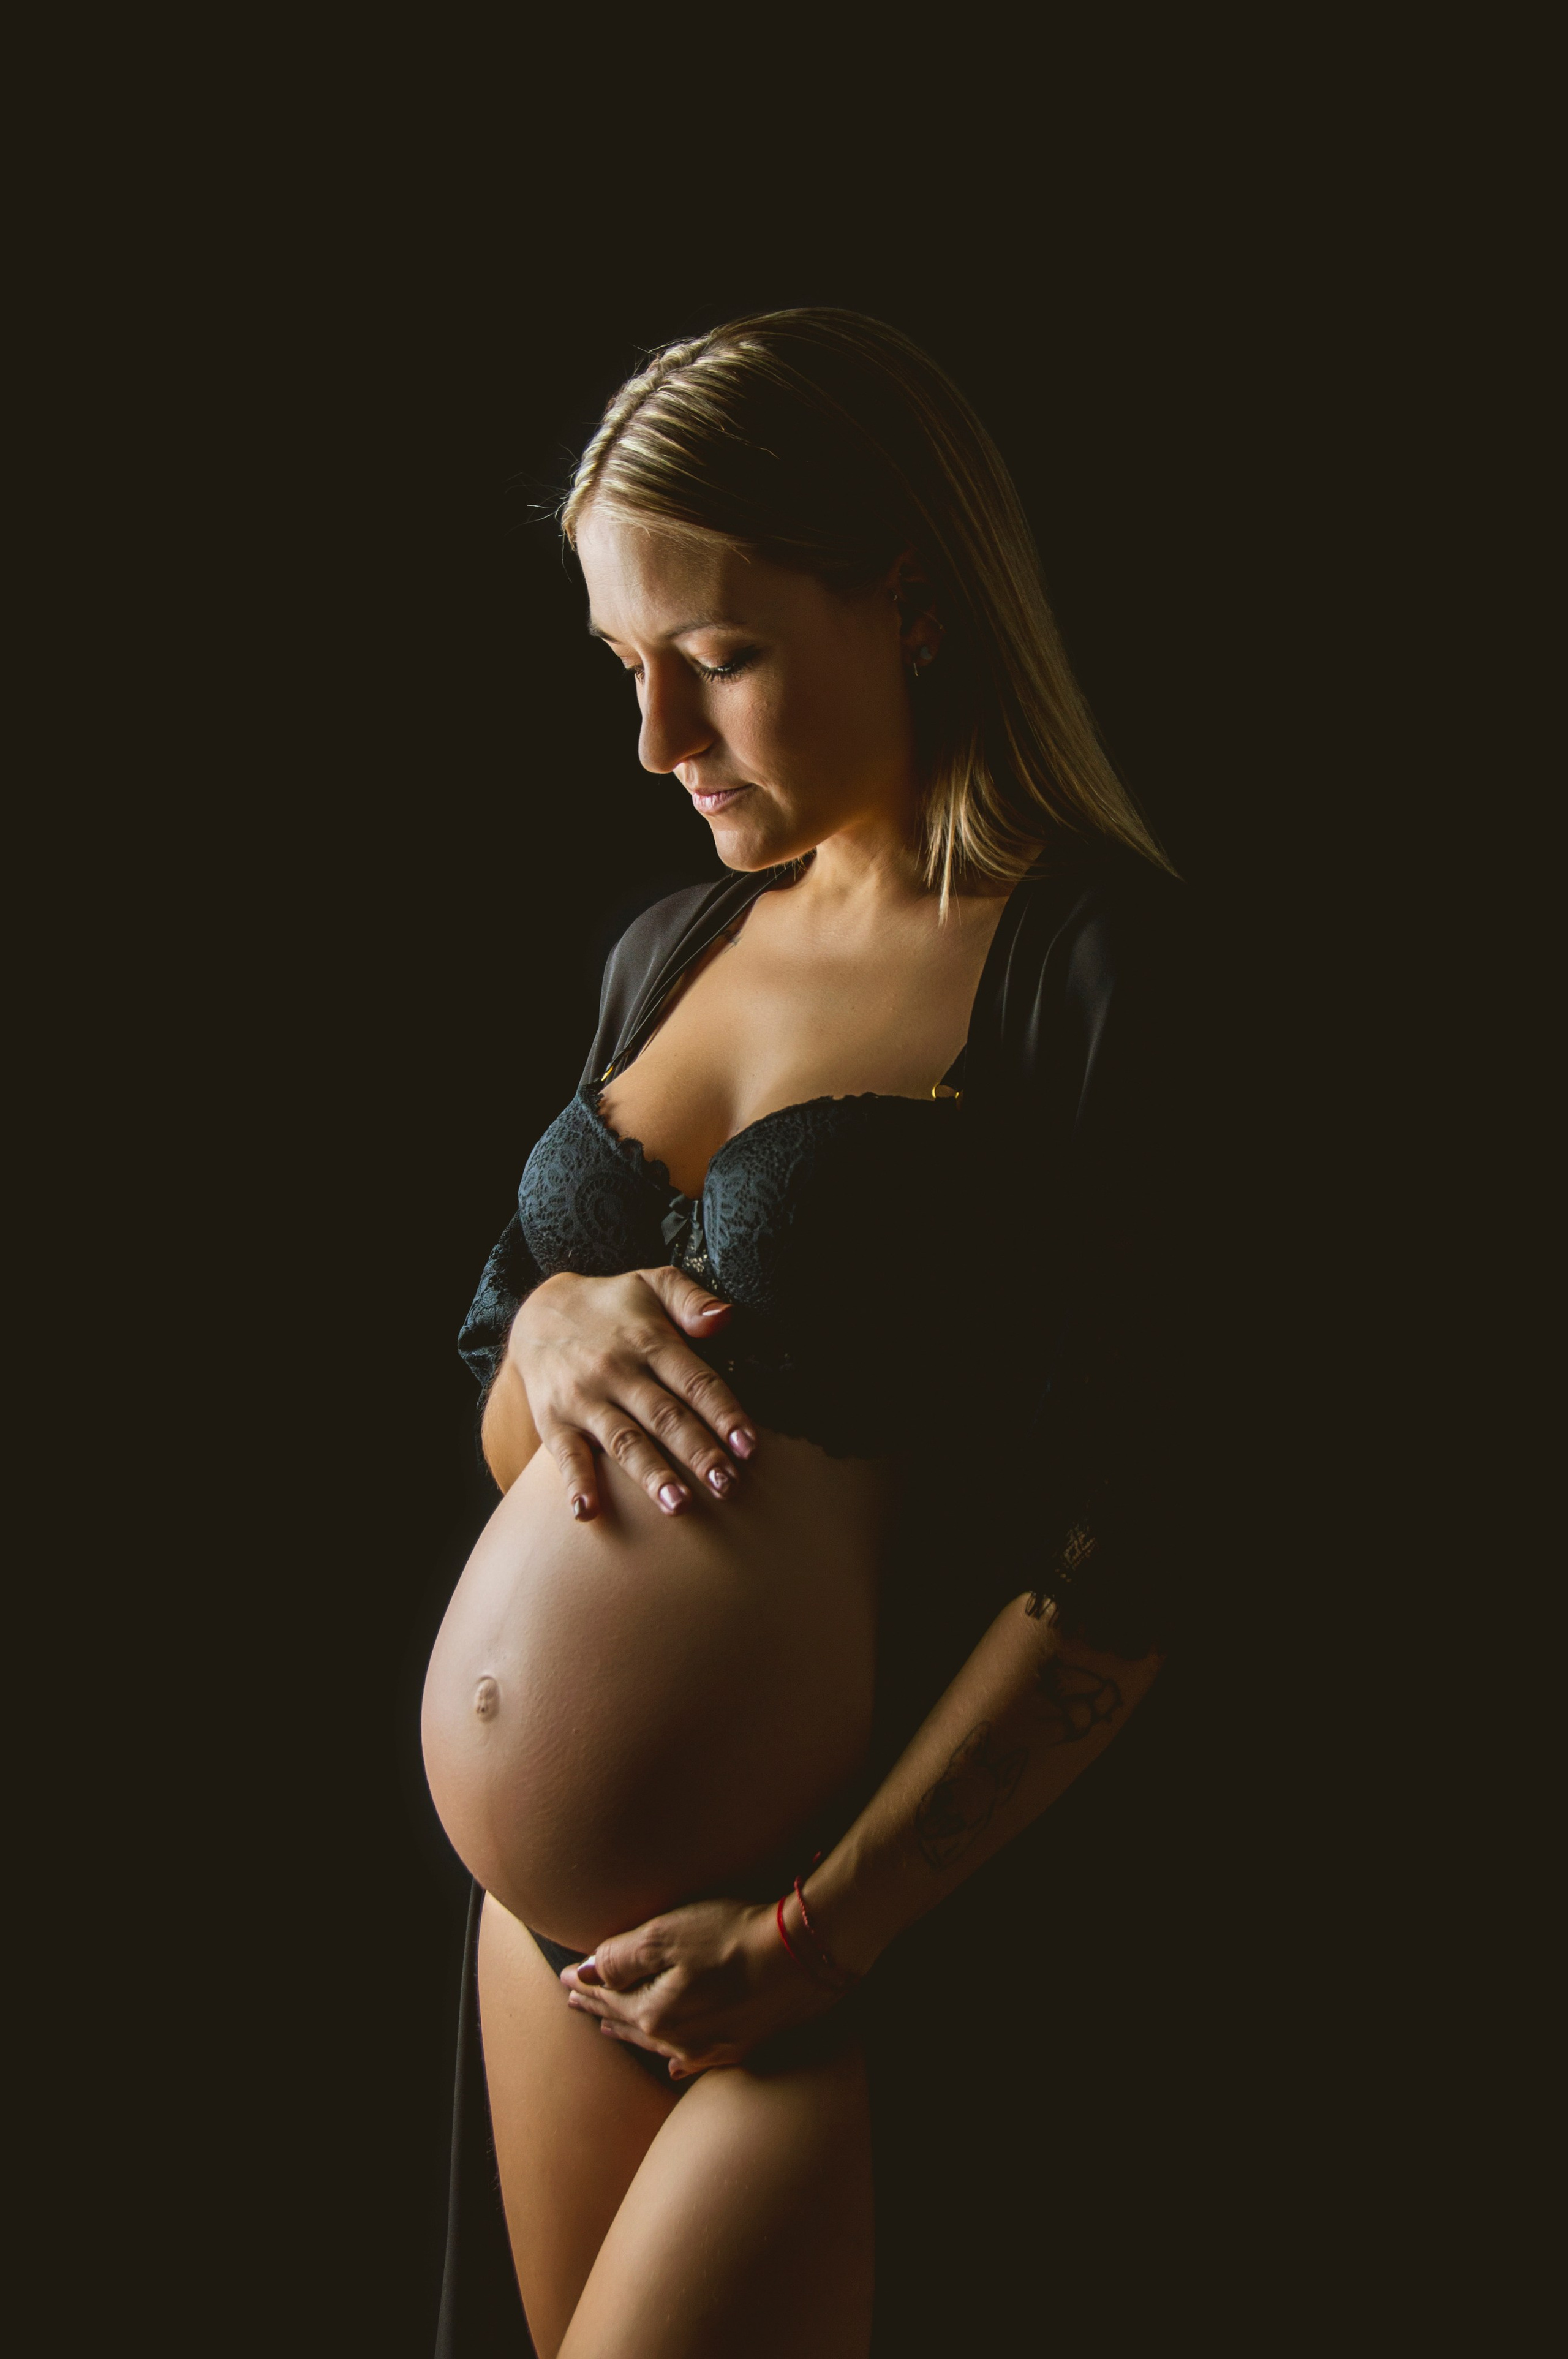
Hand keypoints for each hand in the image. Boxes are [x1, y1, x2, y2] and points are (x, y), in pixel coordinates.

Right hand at [510, 1267, 757, 1521]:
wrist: (536, 1315)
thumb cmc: (611, 1306)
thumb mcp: (651, 1283)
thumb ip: (691, 1298)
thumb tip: (725, 1318)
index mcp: (649, 1341)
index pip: (695, 1381)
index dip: (725, 1413)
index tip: (750, 1446)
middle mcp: (617, 1372)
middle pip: (665, 1417)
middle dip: (698, 1452)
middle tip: (728, 1485)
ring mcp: (584, 1399)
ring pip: (623, 1441)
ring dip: (650, 1475)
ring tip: (677, 1506)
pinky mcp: (554, 1422)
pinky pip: (566, 1456)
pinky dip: (576, 1484)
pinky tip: (589, 1512)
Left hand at [559, 1896, 847, 2079]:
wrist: (802, 1955)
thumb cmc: (732, 1936)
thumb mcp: (666, 1935)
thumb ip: (622, 1957)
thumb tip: (587, 1973)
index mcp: (654, 2013)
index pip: (609, 1997)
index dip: (585, 1985)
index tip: (565, 1978)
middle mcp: (678, 2040)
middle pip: (627, 2022)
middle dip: (600, 2009)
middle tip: (575, 2001)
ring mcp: (711, 2047)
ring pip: (657, 2042)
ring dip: (630, 2032)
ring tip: (609, 2028)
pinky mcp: (742, 2045)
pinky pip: (696, 2059)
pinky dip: (678, 2058)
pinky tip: (675, 2065)